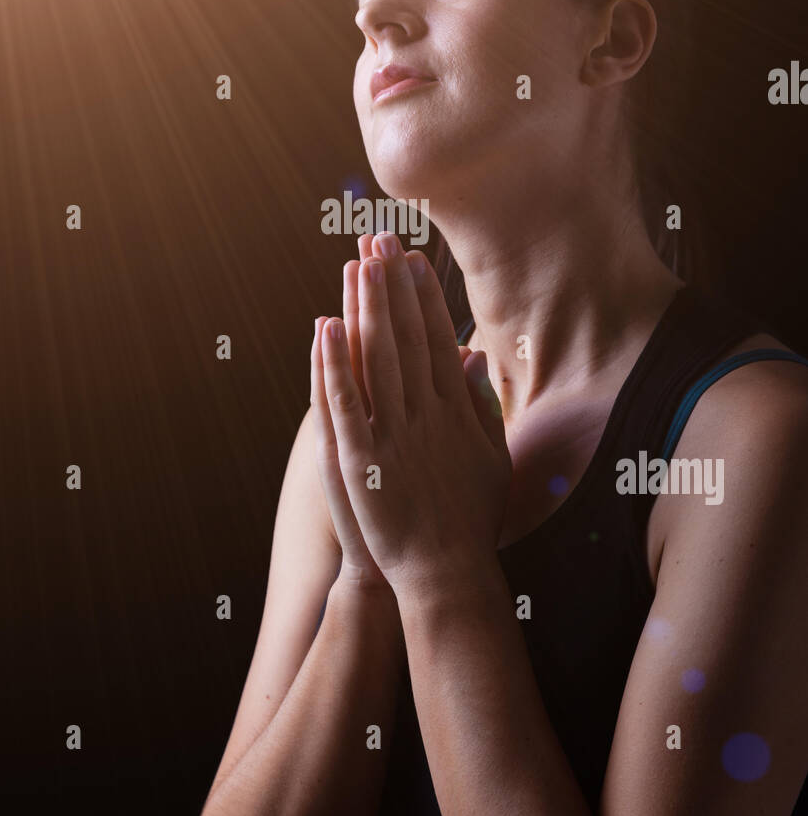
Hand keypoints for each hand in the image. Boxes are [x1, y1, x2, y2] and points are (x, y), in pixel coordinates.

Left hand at [316, 232, 511, 595]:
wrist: (446, 575)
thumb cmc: (470, 520)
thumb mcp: (490, 456)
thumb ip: (482, 403)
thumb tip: (473, 353)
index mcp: (456, 411)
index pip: (436, 340)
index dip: (422, 297)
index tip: (410, 259)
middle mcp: (426, 415)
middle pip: (406, 338)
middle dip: (391, 287)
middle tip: (379, 240)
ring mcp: (393, 436)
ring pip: (376, 360)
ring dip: (364, 310)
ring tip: (355, 265)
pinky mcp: (362, 461)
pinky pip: (345, 403)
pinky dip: (334, 364)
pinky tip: (324, 327)